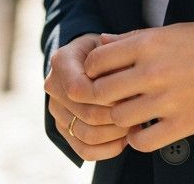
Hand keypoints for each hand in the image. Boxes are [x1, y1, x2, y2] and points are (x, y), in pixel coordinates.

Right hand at [44, 32, 129, 160]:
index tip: (130, 91)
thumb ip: (116, 54)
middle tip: (140, 111)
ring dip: (116, 133)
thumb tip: (127, 75)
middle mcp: (53, 87)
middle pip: (86, 113)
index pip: (78, 89)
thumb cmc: (107, 48)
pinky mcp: (64, 129)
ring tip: (136, 123)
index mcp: (62, 61)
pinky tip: (125, 138)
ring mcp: (57, 111)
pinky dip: (108, 149)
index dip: (106, 94)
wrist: (91, 56)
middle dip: (117, 114)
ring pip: (87, 135)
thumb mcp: (112, 42)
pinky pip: (85, 150)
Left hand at [83, 20, 193, 152]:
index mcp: (151, 42)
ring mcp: (167, 100)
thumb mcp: (174, 30)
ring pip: (118, 118)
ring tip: (127, 114)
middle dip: (98, 98)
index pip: (97, 60)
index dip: (91, 70)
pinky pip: (143, 142)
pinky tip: (143, 130)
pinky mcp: (182, 124)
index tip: (97, 75)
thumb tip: (103, 41)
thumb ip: (135, 37)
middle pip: (100, 92)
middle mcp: (153, 70)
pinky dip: (137, 139)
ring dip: (118, 119)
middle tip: (105, 100)